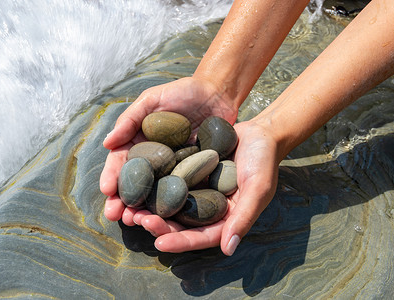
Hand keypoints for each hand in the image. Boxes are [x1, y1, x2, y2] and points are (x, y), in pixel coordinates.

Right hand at [100, 76, 237, 223]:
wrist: (218, 94)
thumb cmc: (183, 92)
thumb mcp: (153, 99)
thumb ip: (130, 119)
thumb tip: (107, 144)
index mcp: (139, 141)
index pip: (121, 161)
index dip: (112, 176)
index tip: (106, 191)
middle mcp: (154, 159)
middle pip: (135, 183)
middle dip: (123, 200)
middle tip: (114, 215)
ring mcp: (173, 169)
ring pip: (155, 193)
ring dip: (142, 208)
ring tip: (134, 222)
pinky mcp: (193, 174)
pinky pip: (181, 192)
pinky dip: (172, 206)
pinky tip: (165, 218)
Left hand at [127, 120, 279, 255]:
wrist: (259, 133)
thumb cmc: (263, 161)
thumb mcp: (257, 188)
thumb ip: (243, 218)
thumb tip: (227, 250)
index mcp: (225, 218)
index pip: (201, 237)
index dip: (181, 242)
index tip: (160, 243)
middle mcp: (207, 208)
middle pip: (180, 224)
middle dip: (158, 225)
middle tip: (137, 220)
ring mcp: (196, 191)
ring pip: (170, 205)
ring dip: (150, 208)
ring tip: (130, 207)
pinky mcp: (188, 173)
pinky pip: (169, 182)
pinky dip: (154, 185)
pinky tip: (137, 182)